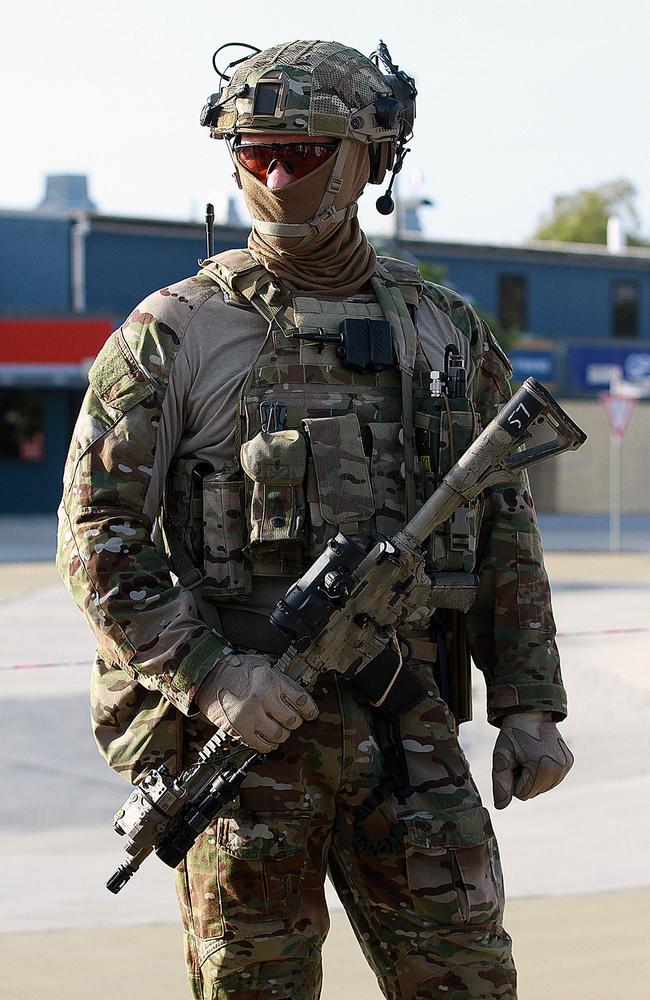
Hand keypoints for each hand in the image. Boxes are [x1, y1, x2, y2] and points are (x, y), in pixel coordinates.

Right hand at [195, 652, 318, 753]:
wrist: (207, 675)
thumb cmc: (234, 669)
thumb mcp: (262, 664)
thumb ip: (280, 678)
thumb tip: (297, 693)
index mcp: (270, 680)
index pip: (301, 700)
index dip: (310, 710)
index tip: (311, 713)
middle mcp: (262, 698)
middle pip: (292, 720)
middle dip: (294, 722)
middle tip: (290, 719)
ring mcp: (250, 715)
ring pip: (279, 735)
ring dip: (281, 734)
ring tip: (278, 729)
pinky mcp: (239, 729)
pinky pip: (260, 744)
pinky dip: (267, 745)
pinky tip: (267, 739)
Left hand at [492, 711, 573, 809]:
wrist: (530, 714)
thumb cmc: (513, 734)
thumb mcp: (502, 756)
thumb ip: (500, 782)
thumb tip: (500, 807)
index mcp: (542, 768)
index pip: (522, 794)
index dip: (513, 778)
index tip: (515, 759)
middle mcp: (559, 770)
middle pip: (533, 793)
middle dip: (524, 778)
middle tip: (522, 756)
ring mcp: (566, 766)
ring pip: (542, 787)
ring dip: (533, 776)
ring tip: (530, 755)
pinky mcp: (569, 762)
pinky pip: (551, 778)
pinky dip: (543, 771)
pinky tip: (540, 754)